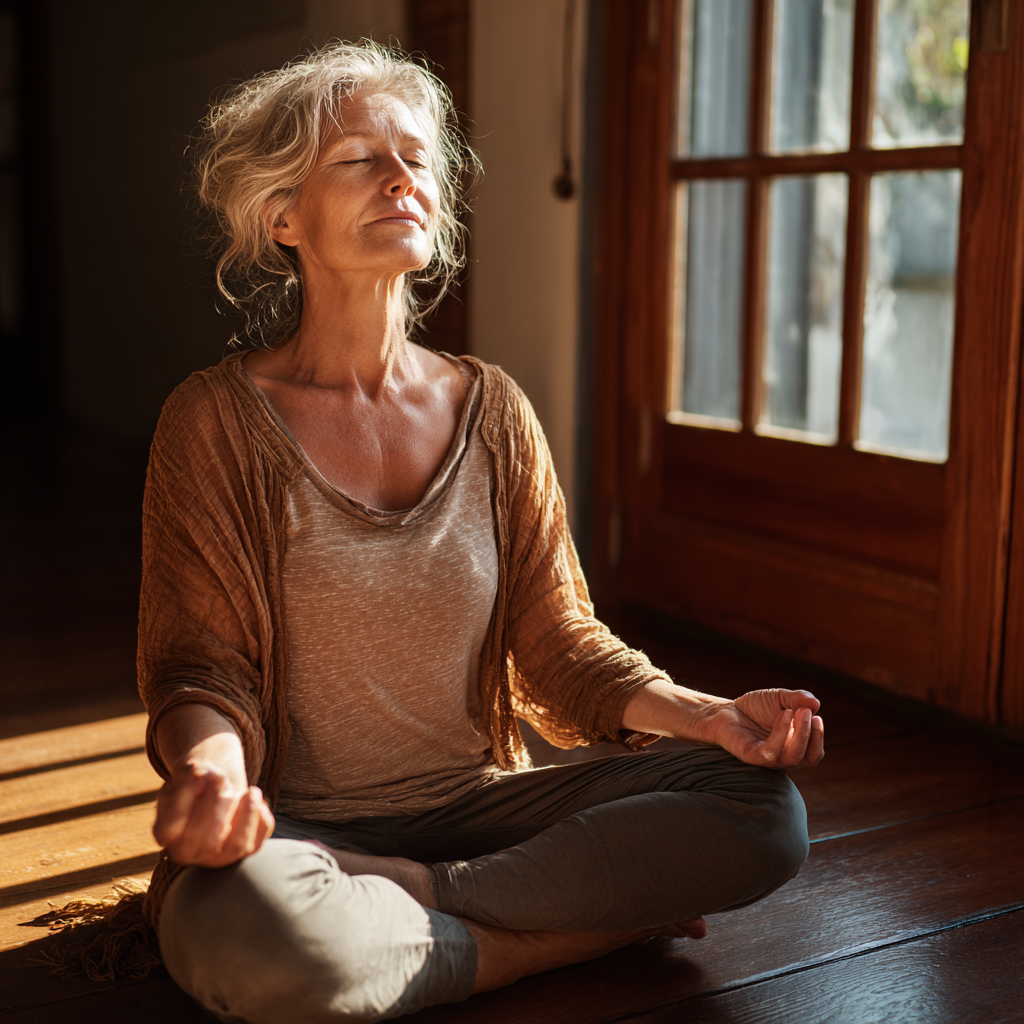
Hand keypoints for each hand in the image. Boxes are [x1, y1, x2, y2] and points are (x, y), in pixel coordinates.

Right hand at [153, 759, 274, 866]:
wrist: (215, 787)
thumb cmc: (197, 782)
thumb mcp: (186, 774)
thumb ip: (189, 779)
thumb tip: (201, 777)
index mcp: (166, 833)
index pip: (174, 828)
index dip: (190, 800)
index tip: (203, 774)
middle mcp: (188, 852)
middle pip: (207, 840)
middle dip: (220, 805)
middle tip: (223, 779)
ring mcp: (216, 856)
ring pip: (237, 846)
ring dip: (248, 815)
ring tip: (252, 792)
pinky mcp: (242, 851)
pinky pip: (257, 842)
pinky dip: (261, 819)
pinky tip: (254, 801)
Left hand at [706, 688, 823, 768]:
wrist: (726, 710)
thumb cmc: (756, 708)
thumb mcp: (781, 698)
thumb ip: (799, 699)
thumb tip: (816, 703)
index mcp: (795, 748)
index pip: (814, 754)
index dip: (818, 738)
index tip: (817, 716)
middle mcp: (784, 757)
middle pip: (807, 757)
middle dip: (810, 733)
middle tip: (807, 712)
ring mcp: (769, 759)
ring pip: (792, 757)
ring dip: (799, 734)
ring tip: (796, 711)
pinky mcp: (752, 757)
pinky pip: (770, 752)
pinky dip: (780, 734)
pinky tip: (782, 715)